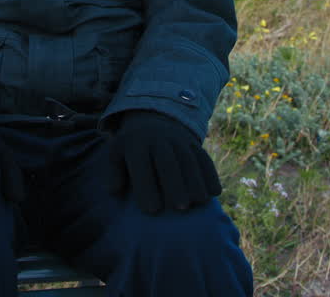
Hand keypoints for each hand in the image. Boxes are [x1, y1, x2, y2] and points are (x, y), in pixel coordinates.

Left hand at [105, 111, 221, 213]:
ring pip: (189, 159)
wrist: (151, 118)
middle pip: (168, 162)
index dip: (146, 186)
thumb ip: (115, 172)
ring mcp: (178, 140)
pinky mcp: (193, 143)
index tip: (151, 210)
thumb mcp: (117, 153)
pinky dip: (210, 174)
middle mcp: (158, 139)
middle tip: (180, 208)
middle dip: (175, 184)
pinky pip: (203, 157)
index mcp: (136, 143)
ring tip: (200, 202)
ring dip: (196, 180)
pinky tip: (214, 192)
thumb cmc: (131, 146)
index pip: (140, 164)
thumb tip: (115, 191)